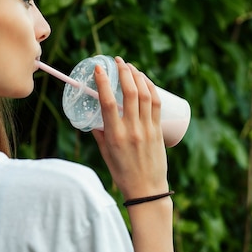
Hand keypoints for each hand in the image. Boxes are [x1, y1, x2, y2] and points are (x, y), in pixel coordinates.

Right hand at [91, 56, 168, 199]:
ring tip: (131, 66)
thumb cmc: (122, 173)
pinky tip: (145, 80)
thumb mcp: (105, 153)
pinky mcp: (158, 130)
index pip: (107, 102)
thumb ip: (100, 134)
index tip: (99, 68)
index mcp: (115, 136)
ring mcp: (147, 129)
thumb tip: (94, 117)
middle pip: (129, 93)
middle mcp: (131, 130)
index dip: (103, 82)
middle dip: (124, 72)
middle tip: (118, 61)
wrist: (147, 190)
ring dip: (138, 76)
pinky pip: (156, 104)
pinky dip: (151, 88)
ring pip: (144, 95)